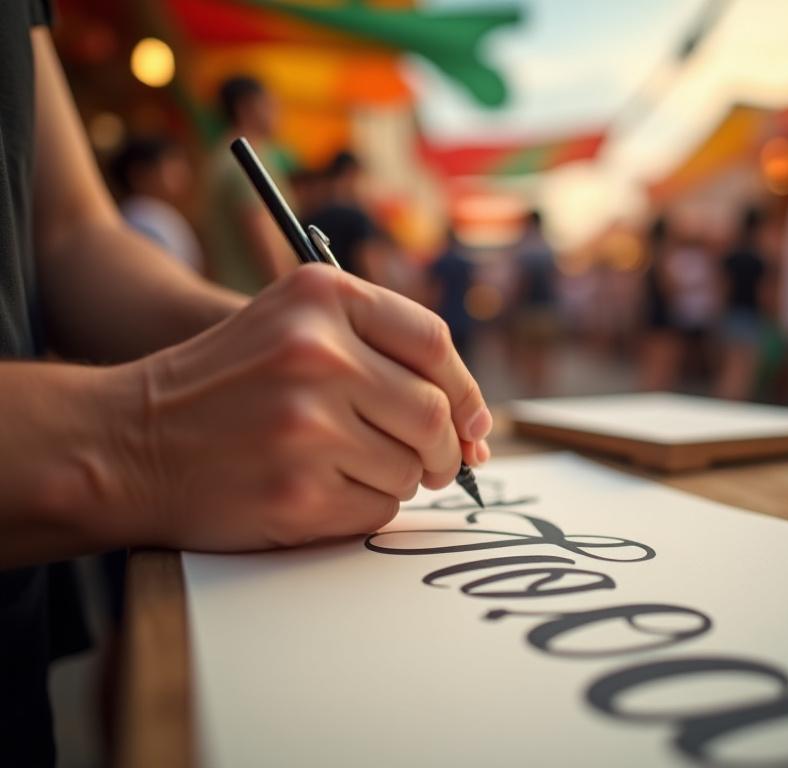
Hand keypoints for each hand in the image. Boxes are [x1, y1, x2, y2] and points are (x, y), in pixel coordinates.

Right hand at [114, 265, 491, 552]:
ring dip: (398, 478)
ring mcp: (307, 425)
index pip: (434, 344)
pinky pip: (379, 509)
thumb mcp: (293, 326)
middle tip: (435, 462)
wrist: (128, 444)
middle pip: (434, 413)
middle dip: (445, 448)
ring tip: (347, 467)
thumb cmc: (225, 385)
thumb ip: (383, 352)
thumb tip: (478, 426)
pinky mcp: (298, 491)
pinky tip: (321, 491)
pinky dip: (365, 507)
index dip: (465, 390)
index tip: (472, 422)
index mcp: (322, 297)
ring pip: (412, 467)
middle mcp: (317, 353)